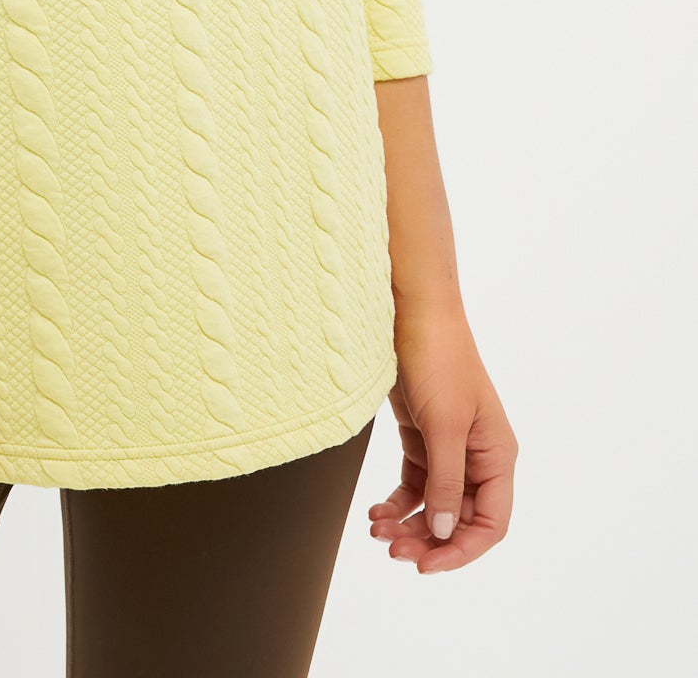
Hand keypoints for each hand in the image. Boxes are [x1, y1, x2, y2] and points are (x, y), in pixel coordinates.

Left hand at [367, 305, 517, 574]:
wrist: (412, 310)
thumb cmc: (438, 358)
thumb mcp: (444, 425)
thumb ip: (445, 482)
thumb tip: (445, 532)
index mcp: (497, 455)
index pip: (490, 522)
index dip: (462, 549)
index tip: (428, 564)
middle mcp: (477, 456)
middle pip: (460, 519)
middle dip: (428, 540)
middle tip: (393, 551)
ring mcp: (449, 447)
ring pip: (434, 506)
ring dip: (409, 525)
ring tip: (378, 533)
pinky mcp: (423, 436)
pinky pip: (415, 484)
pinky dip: (398, 503)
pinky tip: (378, 513)